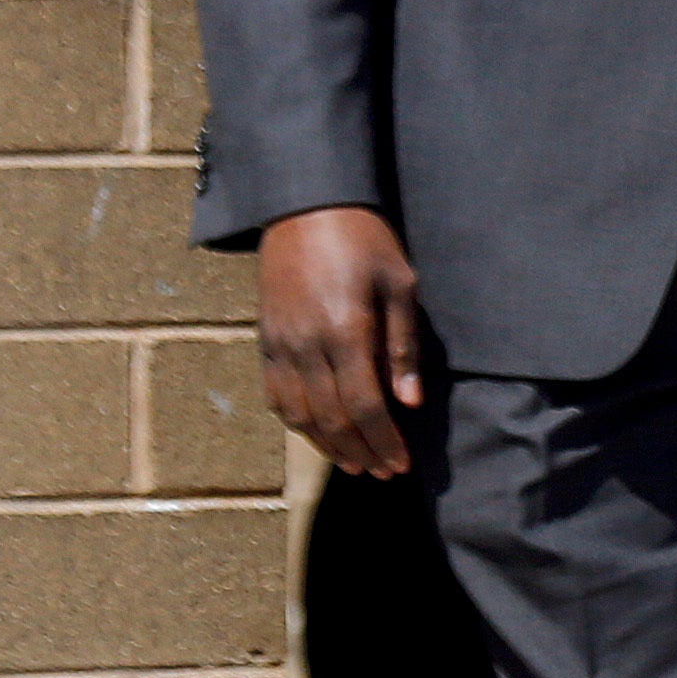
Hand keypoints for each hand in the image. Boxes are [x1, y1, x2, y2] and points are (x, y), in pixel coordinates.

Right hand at [259, 204, 425, 476]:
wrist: (306, 205)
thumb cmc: (364, 239)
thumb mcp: (400, 284)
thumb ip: (403, 345)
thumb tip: (410, 402)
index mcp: (345, 329)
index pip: (365, 405)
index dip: (384, 440)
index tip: (401, 464)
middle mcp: (307, 344)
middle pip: (332, 419)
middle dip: (361, 451)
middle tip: (383, 473)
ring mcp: (281, 343)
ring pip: (300, 415)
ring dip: (328, 446)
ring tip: (354, 463)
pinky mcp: (266, 338)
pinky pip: (276, 395)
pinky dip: (297, 423)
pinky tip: (317, 434)